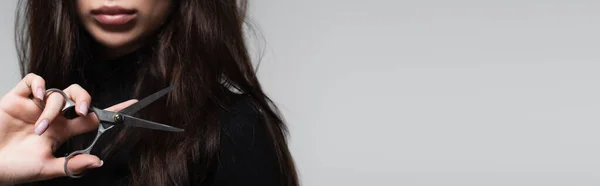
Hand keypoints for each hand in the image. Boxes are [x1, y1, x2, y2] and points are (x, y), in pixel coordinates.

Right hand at [0, 73, 135, 184]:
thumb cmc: (14, 169)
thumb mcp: (47, 168)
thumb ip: (72, 165)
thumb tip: (99, 161)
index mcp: (63, 132)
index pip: (92, 118)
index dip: (111, 111)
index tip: (131, 104)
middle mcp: (53, 116)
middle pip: (79, 97)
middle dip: (86, 100)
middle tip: (83, 113)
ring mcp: (35, 106)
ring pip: (58, 93)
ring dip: (54, 109)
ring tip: (41, 128)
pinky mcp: (17, 99)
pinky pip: (34, 81)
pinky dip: (40, 85)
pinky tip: (39, 98)